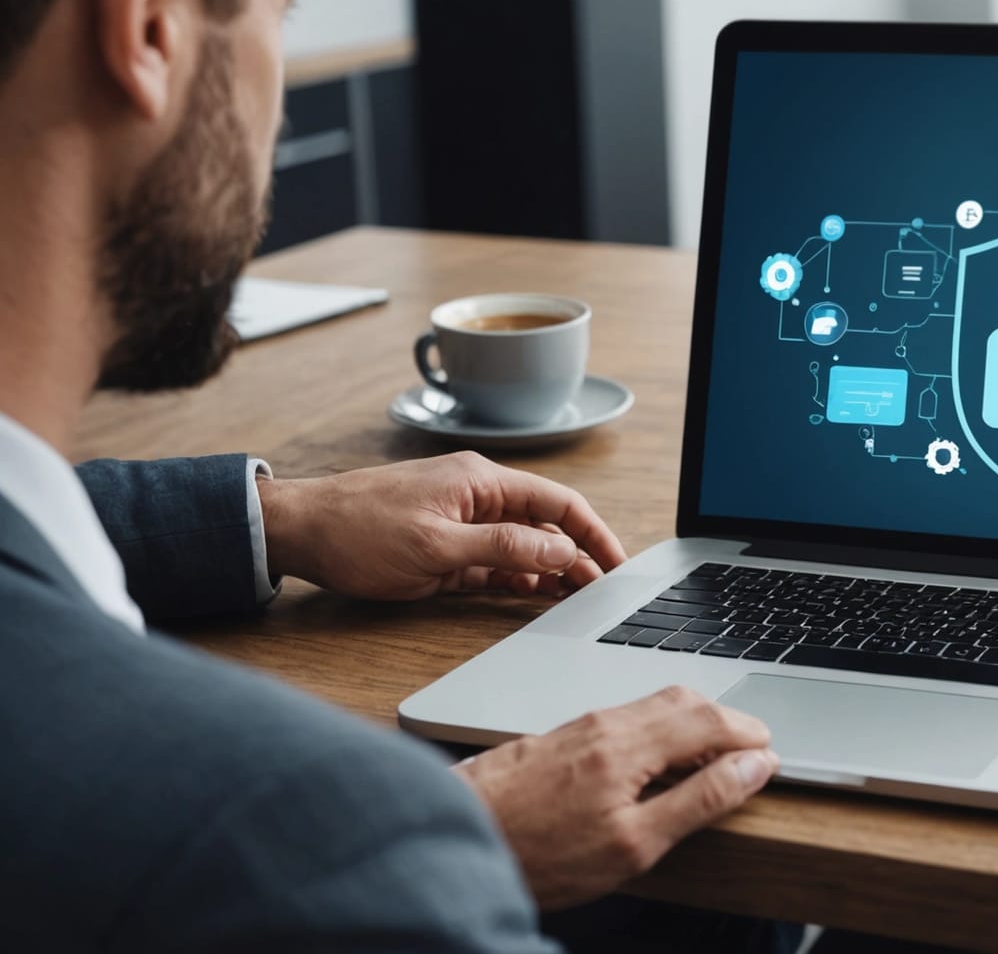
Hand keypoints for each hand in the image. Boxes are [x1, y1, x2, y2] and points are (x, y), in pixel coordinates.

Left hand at [256, 451, 628, 599]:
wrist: (298, 533)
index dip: (594, 533)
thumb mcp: (437, 547)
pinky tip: (539, 595)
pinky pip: (496, 562)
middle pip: (547, 525)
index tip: (616, 563)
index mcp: (482, 482)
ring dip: (552, 571)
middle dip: (580, 555)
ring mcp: (463, 522)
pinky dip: (519, 579)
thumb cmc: (358, 531)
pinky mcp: (447, 547)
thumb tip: (560, 553)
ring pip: (524, 547)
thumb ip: (504, 550)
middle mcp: (479, 497)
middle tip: (604, 590)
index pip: (558, 503)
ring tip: (580, 598)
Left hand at [454, 687, 777, 908]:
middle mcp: (604, 724)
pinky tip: (649, 764)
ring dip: (690, 724)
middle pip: (684, 700)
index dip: (749, 736)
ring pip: (652, 705)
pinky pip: (623, 718)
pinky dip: (656, 731)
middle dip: (724, 721)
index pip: (711, 720)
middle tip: (746, 755)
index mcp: (630, 745)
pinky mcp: (556, 738)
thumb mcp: (635, 844)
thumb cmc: (539, 855)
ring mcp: (576, 726)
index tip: (769, 755)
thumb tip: (753, 767)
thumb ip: (700, 800)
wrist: (451, 843)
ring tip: (704, 762)